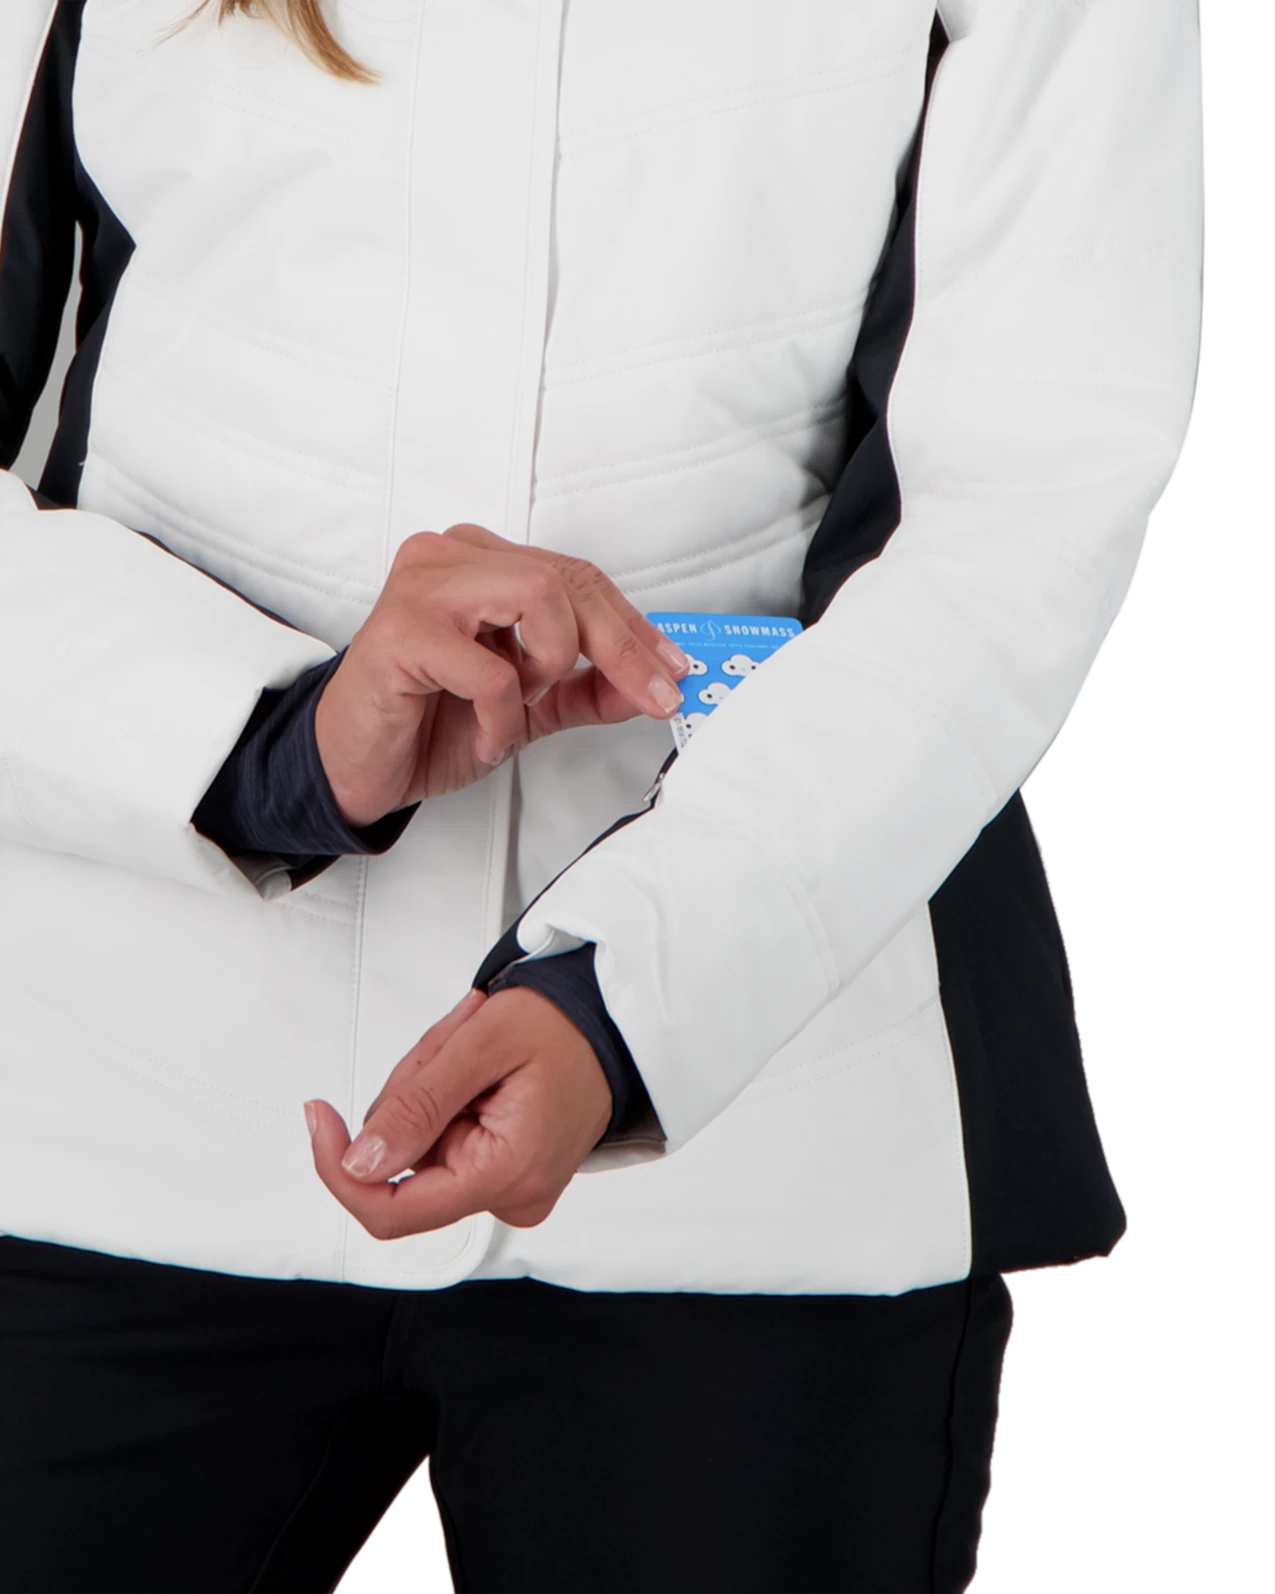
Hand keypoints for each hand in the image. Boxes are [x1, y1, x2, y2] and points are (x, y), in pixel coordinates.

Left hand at [304, 985, 613, 1236]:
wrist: (610, 1026)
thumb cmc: (564, 1027)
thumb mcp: (480, 1044)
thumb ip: (416, 1106)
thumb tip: (359, 1163)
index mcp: (507, 1173)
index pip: (394, 1212)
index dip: (341, 1169)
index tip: (323, 1119)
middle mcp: (511, 1197)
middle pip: (406, 1166)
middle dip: (409, 1098)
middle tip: (448, 1043)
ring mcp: (509, 1190)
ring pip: (421, 1149)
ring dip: (428, 1092)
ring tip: (472, 1048)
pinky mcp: (504, 1176)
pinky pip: (444, 1145)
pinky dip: (446, 1102)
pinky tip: (479, 1071)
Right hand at [314, 523, 689, 826]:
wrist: (352, 768)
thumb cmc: (425, 724)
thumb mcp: (526, 709)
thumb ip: (583, 690)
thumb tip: (648, 683)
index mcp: (479, 564)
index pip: (576, 576)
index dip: (632, 625)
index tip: (672, 669)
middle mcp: (448, 558)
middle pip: (566, 579)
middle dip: (621, 645)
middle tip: (651, 694)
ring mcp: (421, 587)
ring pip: (537, 597)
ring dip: (549, 665)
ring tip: (520, 707)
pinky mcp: (400, 632)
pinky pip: (492, 670)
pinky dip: (503, 715)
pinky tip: (485, 735)